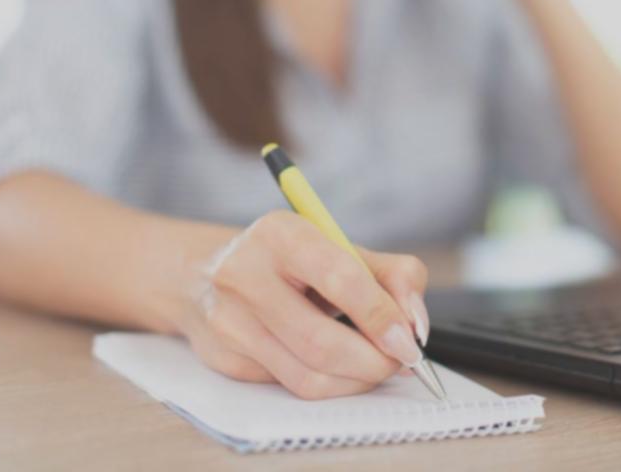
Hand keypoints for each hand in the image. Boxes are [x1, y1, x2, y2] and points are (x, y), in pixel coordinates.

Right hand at [178, 211, 430, 399]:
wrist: (205, 273)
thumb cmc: (288, 260)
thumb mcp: (341, 247)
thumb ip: (393, 276)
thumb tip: (415, 326)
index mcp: (280, 234)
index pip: (340, 278)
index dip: (381, 316)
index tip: (409, 341)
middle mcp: (245, 275)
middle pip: (321, 342)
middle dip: (373, 362)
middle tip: (401, 362)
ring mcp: (229, 321)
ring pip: (307, 376)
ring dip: (356, 381)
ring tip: (375, 365)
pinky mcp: (225, 358)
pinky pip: (290, 386)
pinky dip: (330, 384)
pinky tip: (338, 366)